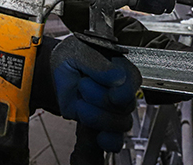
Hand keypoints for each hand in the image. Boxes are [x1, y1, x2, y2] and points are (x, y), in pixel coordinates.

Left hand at [50, 35, 139, 151]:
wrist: (60, 67)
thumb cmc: (74, 55)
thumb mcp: (80, 51)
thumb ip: (98, 63)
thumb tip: (116, 78)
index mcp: (122, 69)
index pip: (133, 82)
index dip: (124, 92)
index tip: (113, 95)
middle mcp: (122, 91)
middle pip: (125, 106)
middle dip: (99, 99)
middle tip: (82, 85)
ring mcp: (114, 109)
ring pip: (121, 123)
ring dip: (97, 116)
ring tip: (81, 103)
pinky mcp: (103, 124)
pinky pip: (116, 140)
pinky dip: (109, 141)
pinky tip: (98, 136)